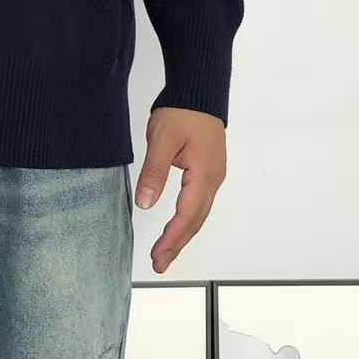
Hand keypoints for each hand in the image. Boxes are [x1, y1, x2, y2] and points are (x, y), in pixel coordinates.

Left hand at [133, 107, 226, 274]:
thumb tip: (145, 203)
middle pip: (195, 221)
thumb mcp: (162, 140)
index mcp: (204, 175)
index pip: (187, 215)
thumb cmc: (183, 112)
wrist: (199, 93)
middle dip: (177, 245)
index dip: (171, 238)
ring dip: (182, 236)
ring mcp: (213, 177)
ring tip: (165, 256)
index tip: (157, 257)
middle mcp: (213, 180)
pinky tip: (177, 231)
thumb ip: (154, 172)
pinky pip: (198, 205)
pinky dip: (187, 222)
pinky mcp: (208, 173)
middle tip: (159, 265)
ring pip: (198, 215)